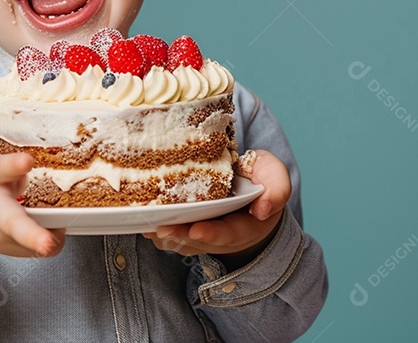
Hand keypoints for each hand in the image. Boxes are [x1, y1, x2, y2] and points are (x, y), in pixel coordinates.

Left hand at [143, 150, 290, 268]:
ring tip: (146, 223)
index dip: (212, 233)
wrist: (244, 185)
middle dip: (178, 236)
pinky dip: (153, 226)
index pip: (228, 234)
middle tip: (161, 228)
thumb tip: (264, 208)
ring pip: (177, 240)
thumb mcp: (274, 177)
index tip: (196, 230)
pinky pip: (167, 232)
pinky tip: (140, 216)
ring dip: (162, 234)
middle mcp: (218, 234)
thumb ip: (277, 189)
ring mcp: (199, 231)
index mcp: (244, 226)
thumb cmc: (259, 180)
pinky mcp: (183, 224)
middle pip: (196, 241)